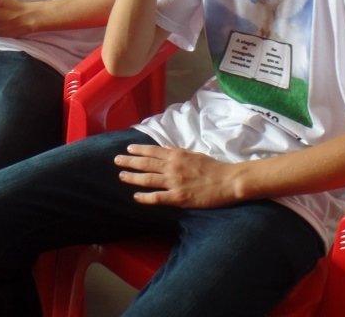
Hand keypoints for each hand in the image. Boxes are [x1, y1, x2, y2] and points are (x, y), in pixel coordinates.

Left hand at [114, 144, 240, 207]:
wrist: (228, 181)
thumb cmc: (214, 167)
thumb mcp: (194, 154)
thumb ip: (178, 151)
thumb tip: (165, 148)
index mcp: (177, 155)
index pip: (153, 151)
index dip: (139, 150)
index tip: (128, 149)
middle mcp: (172, 167)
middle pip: (146, 164)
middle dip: (129, 162)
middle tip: (116, 160)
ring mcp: (174, 182)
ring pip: (148, 179)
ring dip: (132, 177)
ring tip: (121, 176)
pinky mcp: (178, 197)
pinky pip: (158, 197)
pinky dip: (145, 197)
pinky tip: (136, 196)